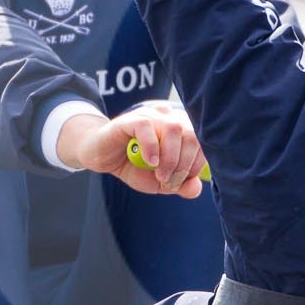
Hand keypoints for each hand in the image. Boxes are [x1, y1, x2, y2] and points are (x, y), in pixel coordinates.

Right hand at [57, 103, 206, 198]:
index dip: (197, 164)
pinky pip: (147, 127)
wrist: (101, 157)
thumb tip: (196, 188)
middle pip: (192, 135)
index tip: (182, 180)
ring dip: (171, 158)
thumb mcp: (158, 182)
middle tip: (169, 180)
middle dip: (185, 163)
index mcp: (181, 130)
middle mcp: (169, 118)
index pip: (202, 142)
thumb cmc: (133, 166)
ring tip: (160, 174)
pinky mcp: (131, 119)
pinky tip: (148, 162)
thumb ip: (179, 185)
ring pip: (174, 129)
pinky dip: (152, 148)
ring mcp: (150, 115)